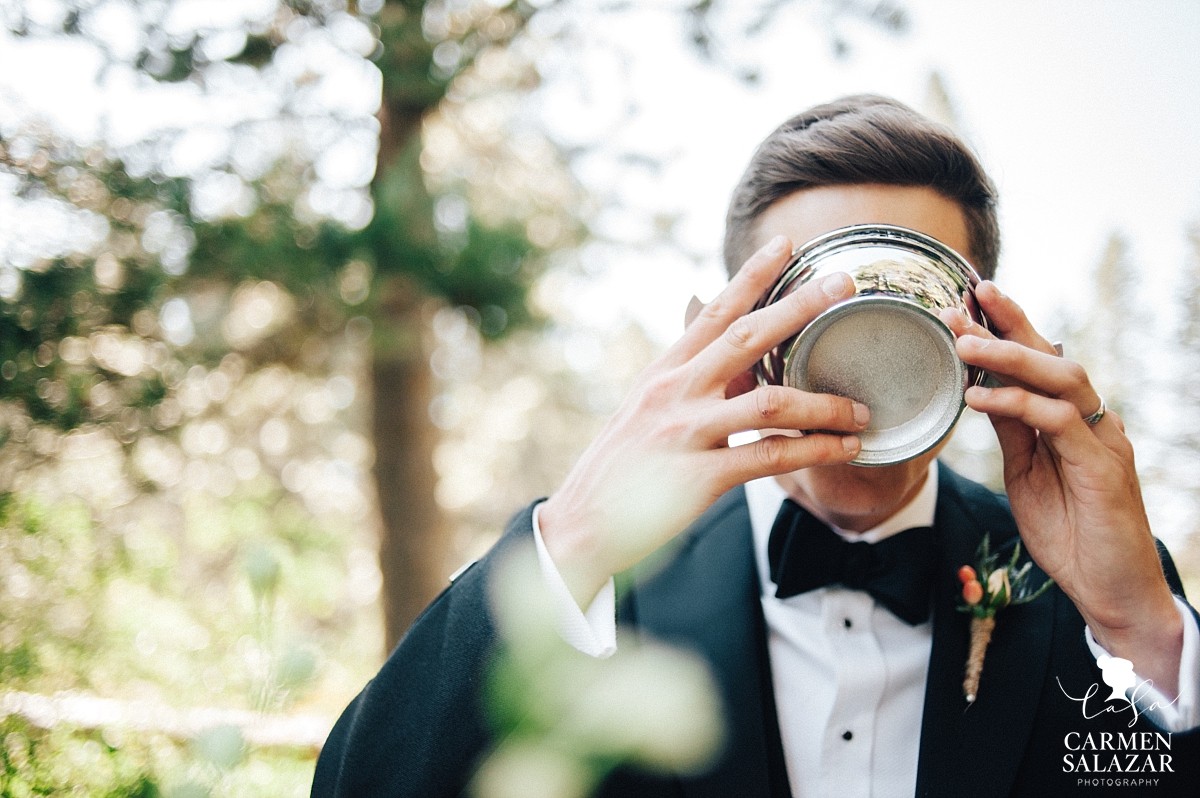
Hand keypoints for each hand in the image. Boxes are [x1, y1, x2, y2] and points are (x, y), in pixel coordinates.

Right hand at [539, 236, 870, 604]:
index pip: (712, 312)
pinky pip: (771, 456)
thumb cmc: (622, 466)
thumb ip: (686, 378)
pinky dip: (815, 450)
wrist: (583, 523)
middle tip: (844, 285)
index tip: (785, 246)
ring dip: (824, 403)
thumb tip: (717, 347)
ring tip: (861, 409)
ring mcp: (686, 432)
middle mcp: (674, 392)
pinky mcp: (700, 477)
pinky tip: (844, 448)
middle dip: (799, 307)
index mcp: (663, 372)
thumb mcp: (646, 408)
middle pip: (746, 337)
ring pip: (770, 401)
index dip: (750, 276)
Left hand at [942, 282, 1182, 696]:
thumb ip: (1012, 430)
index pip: (1038, 363)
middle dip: (1008, 323)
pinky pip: (1058, 421)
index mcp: (1071, 420)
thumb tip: (980, 388)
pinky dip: (1017, 404)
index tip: (966, 303)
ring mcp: (1101, 440)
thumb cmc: (1069, 534)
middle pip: (1052, 355)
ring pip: (1060, 377)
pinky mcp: (1103, 467)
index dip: (1006, 329)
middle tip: (965, 299)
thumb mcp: (1026, 473)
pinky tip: (977, 397)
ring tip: (962, 343)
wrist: (1109, 592)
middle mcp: (1091, 420)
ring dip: (1008, 356)